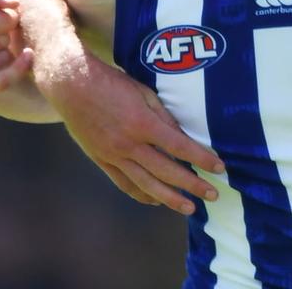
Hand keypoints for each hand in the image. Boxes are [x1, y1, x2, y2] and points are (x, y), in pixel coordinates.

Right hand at [0, 0, 33, 109]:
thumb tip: (14, 2)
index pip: (2, 20)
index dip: (7, 16)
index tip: (3, 17)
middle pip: (4, 39)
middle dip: (2, 34)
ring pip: (6, 58)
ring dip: (3, 52)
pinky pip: (5, 82)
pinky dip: (18, 69)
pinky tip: (25, 56)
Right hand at [42, 54, 224, 213]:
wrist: (71, 86)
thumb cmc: (112, 83)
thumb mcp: (144, 92)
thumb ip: (164, 117)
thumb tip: (183, 137)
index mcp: (142, 124)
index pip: (180, 147)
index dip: (202, 158)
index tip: (220, 168)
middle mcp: (128, 144)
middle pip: (166, 171)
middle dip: (192, 185)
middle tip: (213, 195)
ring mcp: (113, 155)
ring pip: (145, 184)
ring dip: (169, 198)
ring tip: (189, 208)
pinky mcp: (101, 160)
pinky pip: (124, 183)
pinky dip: (142, 195)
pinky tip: (156, 201)